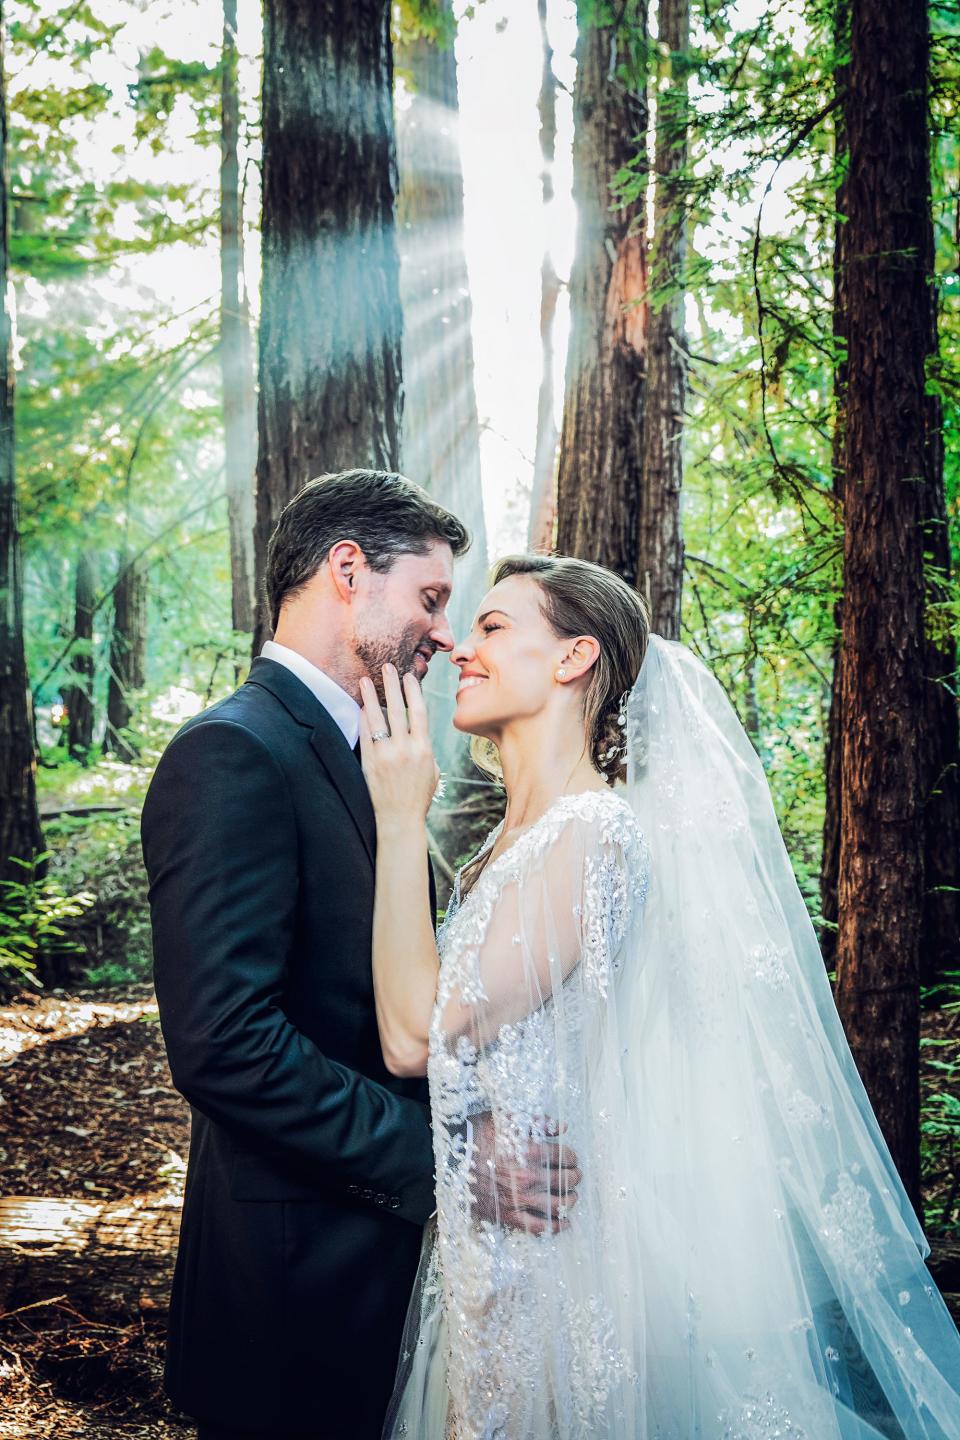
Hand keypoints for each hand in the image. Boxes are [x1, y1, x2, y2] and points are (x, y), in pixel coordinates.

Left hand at [359, 664, 439, 827]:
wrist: (399, 820)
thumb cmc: (418, 797)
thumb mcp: (432, 771)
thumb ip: (425, 749)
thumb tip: (417, 732)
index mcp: (424, 749)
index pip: (419, 712)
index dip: (414, 692)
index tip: (409, 677)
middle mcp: (406, 749)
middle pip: (398, 709)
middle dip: (393, 686)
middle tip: (388, 667)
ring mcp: (387, 755)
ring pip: (378, 719)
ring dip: (372, 697)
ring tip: (366, 680)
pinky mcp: (371, 763)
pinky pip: (366, 735)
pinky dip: (363, 719)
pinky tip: (360, 706)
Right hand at [469, 1112, 581, 1236]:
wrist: (451, 1159)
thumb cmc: (477, 1136)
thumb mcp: (506, 1120)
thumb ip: (537, 1122)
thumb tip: (562, 1127)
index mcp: (529, 1151)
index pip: (564, 1157)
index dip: (572, 1157)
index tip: (571, 1158)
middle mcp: (528, 1177)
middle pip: (565, 1181)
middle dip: (575, 1177)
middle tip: (575, 1176)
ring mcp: (519, 1198)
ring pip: (558, 1205)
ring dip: (570, 1200)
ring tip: (571, 1196)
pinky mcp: (509, 1215)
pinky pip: (539, 1227)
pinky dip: (555, 1227)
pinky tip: (564, 1223)